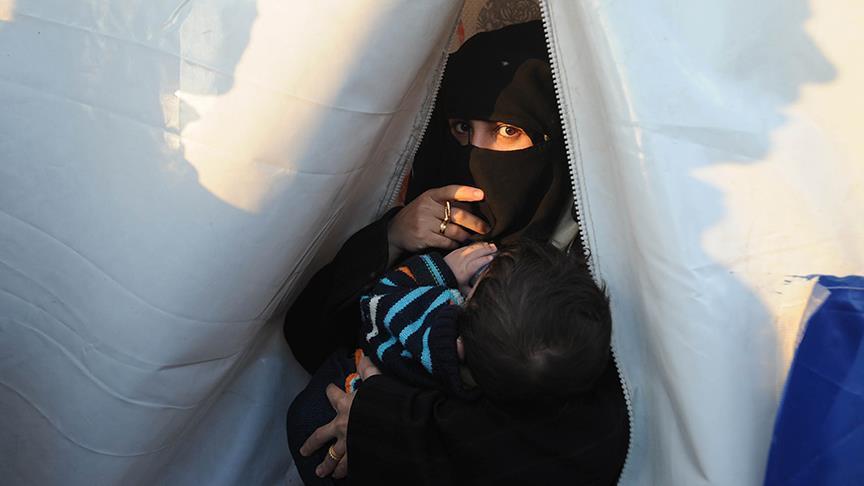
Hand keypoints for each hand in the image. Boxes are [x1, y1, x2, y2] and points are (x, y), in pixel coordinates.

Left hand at [298, 352, 380, 479]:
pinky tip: (342, 476)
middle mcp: (341, 426)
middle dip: (311, 444)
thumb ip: (368, 370)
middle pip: (321, 437)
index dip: (331, 390)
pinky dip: (345, 472)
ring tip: (321, 472)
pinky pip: (349, 466)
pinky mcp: (357, 457)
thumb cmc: (382, 401)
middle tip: (304, 451)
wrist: (390, 423)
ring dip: (327, 465)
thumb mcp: (375, 382)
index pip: (333, 394)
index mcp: (345, 405)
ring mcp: (348, 444)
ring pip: (333, 457)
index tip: (329, 389)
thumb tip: (363, 356)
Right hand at [387, 185, 488, 260]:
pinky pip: (447, 242)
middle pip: (458, 214)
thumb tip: (473, 206)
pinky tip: (457, 244)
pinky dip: (455, 244)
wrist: (394, 232)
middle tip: (485, 228)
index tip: (482, 195)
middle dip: (475, 223)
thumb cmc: (417, 216)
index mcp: (430, 195)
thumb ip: (445, 202)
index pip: (451, 191)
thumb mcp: (427, 202)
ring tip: (468, 237)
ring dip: (465, 236)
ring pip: (454, 230)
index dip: (467, 192)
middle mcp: (427, 207)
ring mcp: (424, 223)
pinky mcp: (424, 237)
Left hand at [444, 242, 496, 294]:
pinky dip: (476, 245)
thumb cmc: (451, 281)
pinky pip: (468, 246)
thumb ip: (472, 290)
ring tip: (491, 245)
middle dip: (487, 250)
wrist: (438, 273)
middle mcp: (462, 261)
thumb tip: (481, 293)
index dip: (484, 260)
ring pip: (473, 248)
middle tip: (496, 249)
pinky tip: (482, 244)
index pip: (476, 263)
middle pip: (476, 253)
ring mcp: (459, 255)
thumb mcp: (462, 288)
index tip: (492, 258)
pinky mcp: (457, 251)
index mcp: (465, 271)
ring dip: (483, 246)